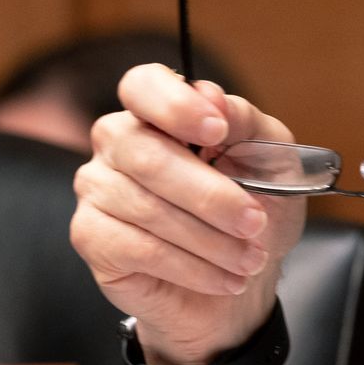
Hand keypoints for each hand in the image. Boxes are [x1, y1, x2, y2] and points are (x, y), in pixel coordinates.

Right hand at [70, 63, 306, 364]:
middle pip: (147, 154)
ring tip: (249, 259)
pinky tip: (223, 278)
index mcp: (160, 113)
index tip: (217, 131)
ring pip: (146, 208)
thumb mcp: (272, 161)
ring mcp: (97, 188)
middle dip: (210, 195)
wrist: (245, 273)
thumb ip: (244, 122)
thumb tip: (212, 95)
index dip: (175, 105)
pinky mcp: (91, 237)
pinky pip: (137, 248)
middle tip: (255, 222)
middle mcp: (118, 142)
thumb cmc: (257, 207)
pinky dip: (191, 266)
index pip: (142, 85)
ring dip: (210, 240)